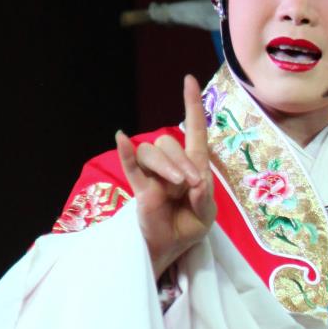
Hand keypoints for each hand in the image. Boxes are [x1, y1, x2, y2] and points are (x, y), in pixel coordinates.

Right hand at [116, 75, 215, 278]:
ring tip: (176, 187)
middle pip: (170, 143)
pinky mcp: (139, 187)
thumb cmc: (190, 226)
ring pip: (152, 151)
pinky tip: (121, 138)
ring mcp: (153, 174)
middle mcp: (172, 164)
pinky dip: (126, 152)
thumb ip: (205, 199)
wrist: (171, 247)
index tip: (189, 80)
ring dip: (166, 165)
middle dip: (183, 161)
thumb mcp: (206, 215)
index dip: (192, 105)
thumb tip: (194, 181)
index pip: (194, 131)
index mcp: (193, 166)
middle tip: (191, 185)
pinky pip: (131, 166)